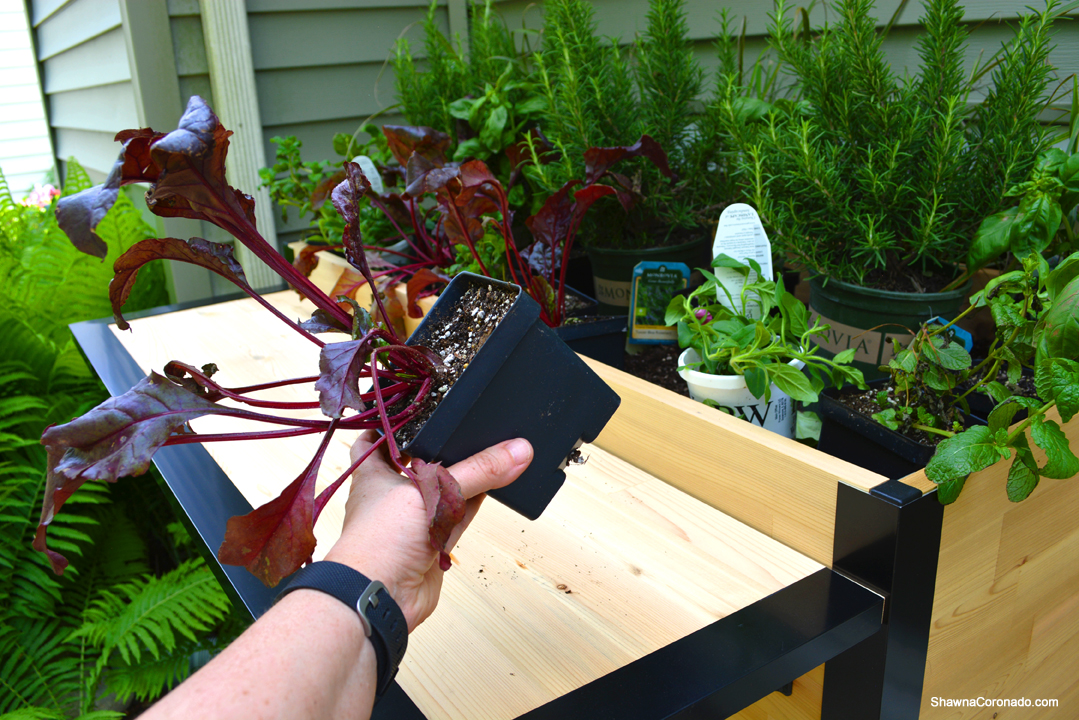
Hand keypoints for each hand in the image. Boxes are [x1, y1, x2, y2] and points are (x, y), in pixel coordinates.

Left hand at [325, 431, 531, 630]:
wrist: (380, 598)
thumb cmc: (380, 540)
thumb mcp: (434, 491)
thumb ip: (478, 470)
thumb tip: (516, 450)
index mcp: (374, 472)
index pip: (378, 436)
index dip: (395, 422)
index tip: (420, 405)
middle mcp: (391, 494)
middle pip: (420, 462)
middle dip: (444, 449)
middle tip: (467, 424)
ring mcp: (412, 520)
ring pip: (444, 490)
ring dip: (465, 478)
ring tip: (491, 450)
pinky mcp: (431, 543)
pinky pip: (456, 517)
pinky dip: (473, 504)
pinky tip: (491, 488)